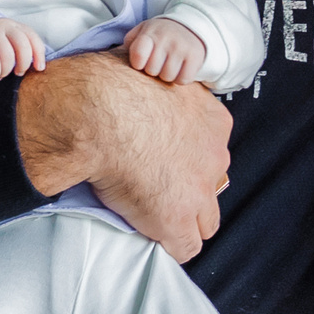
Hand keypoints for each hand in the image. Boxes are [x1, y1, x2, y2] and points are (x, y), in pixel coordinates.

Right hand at [0, 17, 48, 80]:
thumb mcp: (9, 44)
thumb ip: (22, 51)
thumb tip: (38, 68)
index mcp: (15, 26)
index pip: (32, 37)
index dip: (38, 54)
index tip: (39, 68)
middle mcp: (4, 25)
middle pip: (22, 46)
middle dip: (23, 64)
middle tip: (17, 73)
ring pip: (7, 55)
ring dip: (5, 71)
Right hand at [16, 51, 230, 261]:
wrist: (99, 111)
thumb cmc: (112, 83)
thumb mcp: (148, 71)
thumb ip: (153, 83)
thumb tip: (135, 66)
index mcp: (212, 119)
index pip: (211, 148)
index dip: (187, 157)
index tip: (164, 157)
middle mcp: (214, 154)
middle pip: (212, 183)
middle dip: (191, 188)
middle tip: (158, 185)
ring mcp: (199, 189)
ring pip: (206, 220)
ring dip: (185, 220)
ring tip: (153, 215)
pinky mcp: (178, 219)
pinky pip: (186, 247)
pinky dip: (169, 244)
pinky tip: (149, 235)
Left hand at [124, 16, 207, 83]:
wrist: (189, 27)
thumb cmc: (159, 35)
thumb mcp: (142, 31)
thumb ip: (130, 42)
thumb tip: (120, 56)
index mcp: (150, 32)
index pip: (138, 54)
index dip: (137, 64)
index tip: (140, 62)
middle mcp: (167, 38)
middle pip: (152, 70)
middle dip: (152, 70)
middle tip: (157, 62)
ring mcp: (182, 47)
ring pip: (167, 77)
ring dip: (166, 76)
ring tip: (167, 65)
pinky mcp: (195, 57)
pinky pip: (183, 80)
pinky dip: (180, 78)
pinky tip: (179, 69)